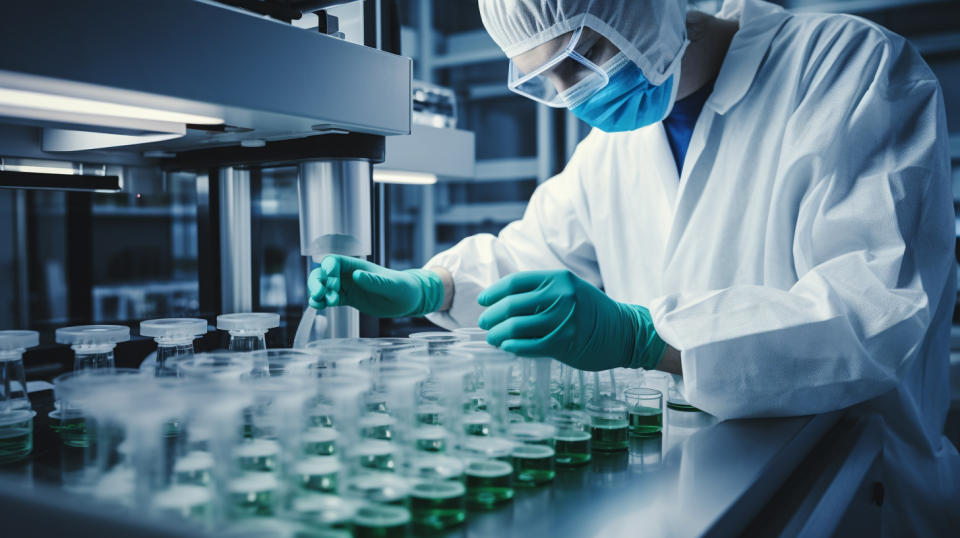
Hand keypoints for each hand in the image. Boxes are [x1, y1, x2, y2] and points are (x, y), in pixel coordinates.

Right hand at [307, 255, 443, 317]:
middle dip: (317, 282)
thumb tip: (357, 275)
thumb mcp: (391, 285)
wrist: (408, 300)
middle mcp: (349, 274)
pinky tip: (319, 307)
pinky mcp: (348, 299)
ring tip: (318, 303)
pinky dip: (321, 302)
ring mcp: (347, 287)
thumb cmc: (403, 288)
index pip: (335, 261)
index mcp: (358, 266)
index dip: (328, 268)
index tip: (330, 278)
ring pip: (324, 287)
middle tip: (319, 294)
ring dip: (317, 293)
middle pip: (323, 273)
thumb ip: (374, 281)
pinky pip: (329, 299)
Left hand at [477, 270, 665, 370]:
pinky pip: (528, 346)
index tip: (483, 300)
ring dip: (498, 334)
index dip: (494, 292)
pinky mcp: (563, 342)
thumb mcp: (569, 290)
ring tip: (493, 337)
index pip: (515, 282)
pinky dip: (513, 347)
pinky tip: (507, 347)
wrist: (624, 332)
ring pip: (516, 327)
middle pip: (511, 305)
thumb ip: (542, 292)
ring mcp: (562, 319)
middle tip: (484, 323)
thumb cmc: (592, 312)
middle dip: (491, 315)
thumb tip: (503, 302)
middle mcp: (560, 295)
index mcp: (558, 278)